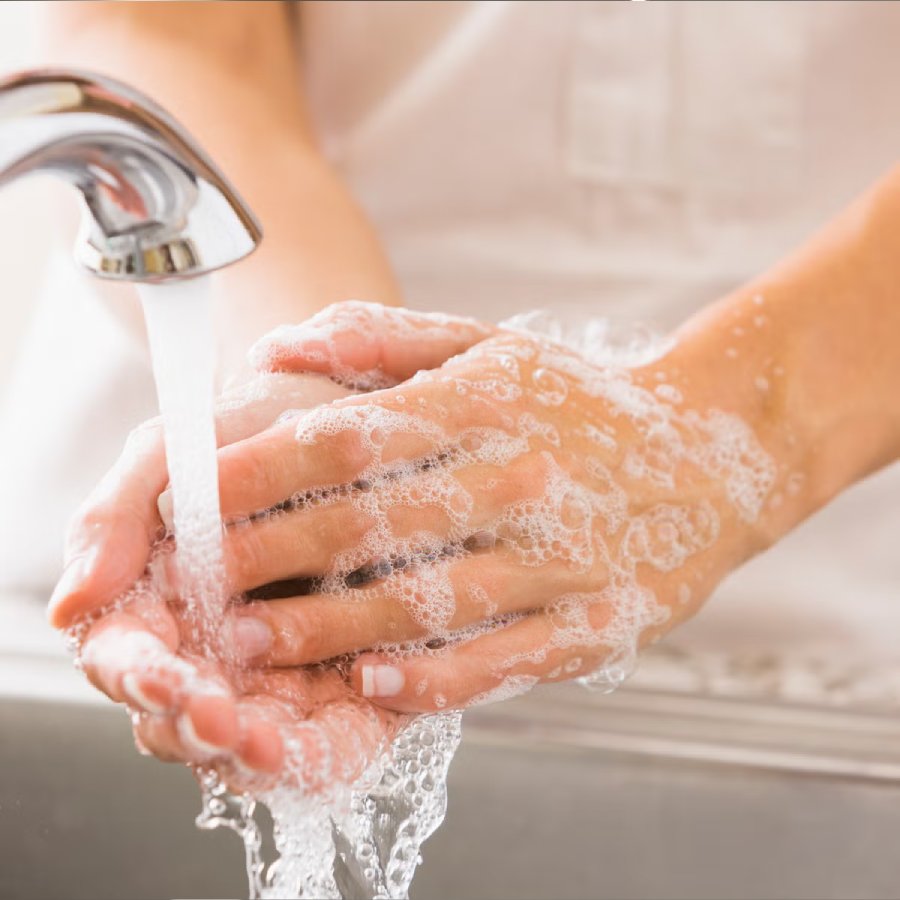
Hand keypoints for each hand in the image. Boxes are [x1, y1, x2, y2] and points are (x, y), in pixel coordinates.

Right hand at [52, 372, 406, 788]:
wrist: (329, 424)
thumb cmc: (240, 436)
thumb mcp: (172, 453)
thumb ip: (114, 518)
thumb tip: (69, 607)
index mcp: (150, 603)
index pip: (126, 660)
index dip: (141, 677)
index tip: (166, 680)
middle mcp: (203, 647)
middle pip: (181, 716)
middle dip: (197, 727)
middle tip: (222, 725)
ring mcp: (266, 668)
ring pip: (243, 737)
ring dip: (251, 752)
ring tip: (267, 747)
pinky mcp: (333, 679)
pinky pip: (321, 735)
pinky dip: (319, 751)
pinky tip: (320, 748)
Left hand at [196, 302, 781, 712]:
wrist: (713, 455)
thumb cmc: (580, 403)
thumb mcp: (491, 347)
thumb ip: (383, 340)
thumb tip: (276, 346)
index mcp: (488, 403)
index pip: (352, 435)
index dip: (261, 468)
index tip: (190, 494)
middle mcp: (522, 476)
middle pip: (376, 524)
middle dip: (275, 556)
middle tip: (197, 586)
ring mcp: (564, 555)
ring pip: (430, 600)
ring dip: (333, 628)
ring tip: (253, 644)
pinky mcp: (598, 620)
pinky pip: (504, 656)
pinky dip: (436, 675)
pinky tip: (373, 681)